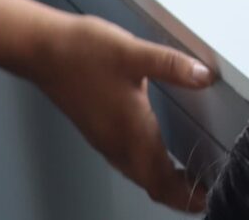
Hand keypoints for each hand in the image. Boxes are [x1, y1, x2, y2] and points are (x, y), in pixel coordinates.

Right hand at [21, 16, 211, 212]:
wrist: (42, 50)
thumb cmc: (81, 53)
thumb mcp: (133, 53)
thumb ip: (172, 66)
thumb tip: (203, 76)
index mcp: (130, 133)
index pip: (162, 183)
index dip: (186, 196)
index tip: (207, 197)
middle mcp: (117, 144)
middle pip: (152, 184)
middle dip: (179, 192)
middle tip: (204, 187)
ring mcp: (105, 139)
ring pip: (139, 174)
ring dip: (163, 181)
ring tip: (186, 175)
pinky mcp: (98, 129)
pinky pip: (128, 160)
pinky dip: (148, 166)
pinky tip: (155, 149)